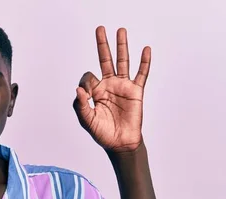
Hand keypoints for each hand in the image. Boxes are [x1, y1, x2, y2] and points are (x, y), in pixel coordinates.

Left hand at [73, 26, 150, 152]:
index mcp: (95, 91)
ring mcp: (123, 87)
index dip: (85, 83)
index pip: (87, 77)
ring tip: (121, 30)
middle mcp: (109, 85)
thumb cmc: (102, 133)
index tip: (87, 96)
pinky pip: (141, 74)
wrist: (120, 143)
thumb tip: (79, 89)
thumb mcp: (87, 120)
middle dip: (102, 44)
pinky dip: (144, 62)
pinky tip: (146, 49)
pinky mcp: (136, 91)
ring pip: (122, 62)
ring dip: (121, 46)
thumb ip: (81, 105)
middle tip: (100, 28)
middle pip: (105, 60)